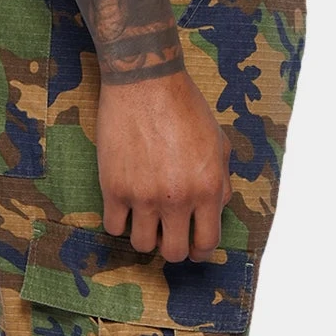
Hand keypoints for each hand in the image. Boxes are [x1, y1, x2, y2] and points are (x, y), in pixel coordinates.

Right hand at [97, 70, 232, 262]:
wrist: (145, 83)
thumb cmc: (185, 108)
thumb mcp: (218, 143)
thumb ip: (221, 181)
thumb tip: (217, 209)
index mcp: (207, 188)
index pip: (206, 242)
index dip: (200, 251)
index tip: (193, 247)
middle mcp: (177, 198)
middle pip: (172, 252)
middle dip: (172, 247)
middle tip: (167, 233)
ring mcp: (143, 196)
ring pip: (141, 244)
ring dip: (145, 235)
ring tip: (145, 218)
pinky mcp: (113, 188)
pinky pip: (114, 226)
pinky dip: (120, 221)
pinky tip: (124, 206)